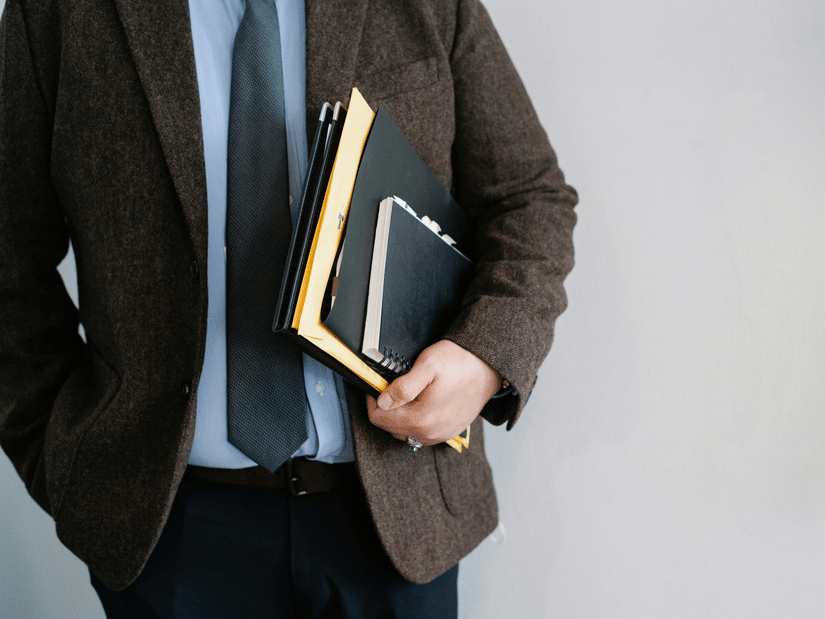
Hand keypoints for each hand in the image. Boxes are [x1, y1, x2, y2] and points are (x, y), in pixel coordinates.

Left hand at [366, 340, 500, 444]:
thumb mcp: (427, 366)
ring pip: (404, 431)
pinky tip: (419, 402)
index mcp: (422, 419)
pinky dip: (414, 420)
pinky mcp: (448, 432)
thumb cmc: (460, 363)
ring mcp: (440, 435)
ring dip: (399, 415)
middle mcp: (430, 433)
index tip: (378, 385)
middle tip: (392, 386)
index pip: (379, 418)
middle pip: (390, 427)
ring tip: (406, 393)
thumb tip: (382, 402)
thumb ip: (402, 387)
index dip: (373, 400)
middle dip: (386, 408)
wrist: (489, 367)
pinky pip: (420, 432)